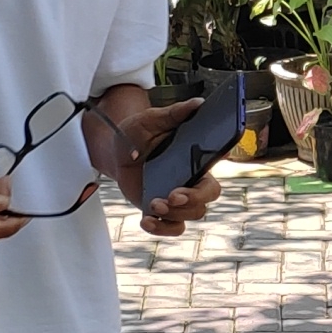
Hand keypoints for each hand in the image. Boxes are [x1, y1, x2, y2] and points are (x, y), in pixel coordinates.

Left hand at [98, 87, 222, 237]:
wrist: (116, 150)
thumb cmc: (137, 133)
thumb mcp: (150, 120)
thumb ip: (173, 113)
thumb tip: (197, 104)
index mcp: (195, 156)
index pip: (216, 163)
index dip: (214, 172)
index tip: (200, 171)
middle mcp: (191, 178)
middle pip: (207, 196)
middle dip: (192, 200)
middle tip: (171, 195)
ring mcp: (178, 196)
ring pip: (192, 214)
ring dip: (174, 213)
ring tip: (153, 203)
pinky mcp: (163, 210)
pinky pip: (173, 227)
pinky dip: (162, 229)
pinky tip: (147, 221)